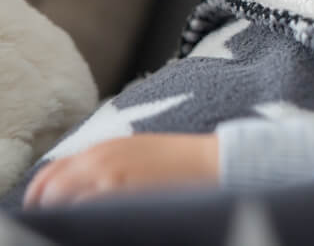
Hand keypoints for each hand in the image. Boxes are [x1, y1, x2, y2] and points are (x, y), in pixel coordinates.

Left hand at [23, 134, 218, 208]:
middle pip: (50, 188)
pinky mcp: (119, 189)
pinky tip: (93, 225)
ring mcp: (108, 174)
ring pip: (61, 199)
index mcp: (103, 148)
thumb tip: (78, 190)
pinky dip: (80, 219)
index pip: (51, 172)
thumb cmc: (178, 162)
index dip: (41, 194)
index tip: (41, 211)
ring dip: (61, 214)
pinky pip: (83, 210)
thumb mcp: (136, 153)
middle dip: (46, 207)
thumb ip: (104, 166)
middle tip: (54, 222)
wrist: (212, 161)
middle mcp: (99, 157)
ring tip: (74, 225)